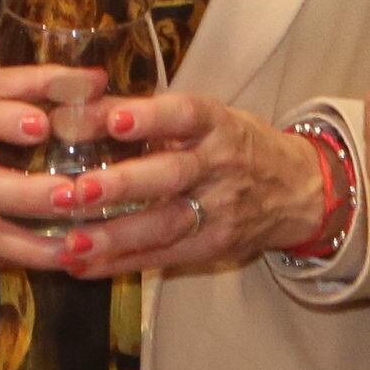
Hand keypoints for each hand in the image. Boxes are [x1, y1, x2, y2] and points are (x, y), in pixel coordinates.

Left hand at [24, 92, 329, 278]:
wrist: (298, 191)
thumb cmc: (236, 144)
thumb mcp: (206, 118)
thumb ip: (147, 114)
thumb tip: (78, 104)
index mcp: (216, 124)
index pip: (185, 115)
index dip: (151, 117)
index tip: (115, 120)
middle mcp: (219, 166)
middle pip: (172, 175)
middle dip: (122, 185)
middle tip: (76, 191)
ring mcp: (218, 211)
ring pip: (165, 224)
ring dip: (114, 236)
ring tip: (71, 242)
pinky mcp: (212, 247)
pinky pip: (162, 257)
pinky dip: (119, 262)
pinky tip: (81, 265)